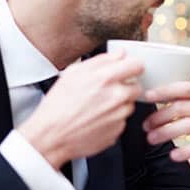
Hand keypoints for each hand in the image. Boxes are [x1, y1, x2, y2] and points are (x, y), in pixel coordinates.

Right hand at [18, 51, 142, 169]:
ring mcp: (119, 115)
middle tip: (108, 91)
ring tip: (99, 106)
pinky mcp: (118, 130)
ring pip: (130, 104)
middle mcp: (117, 96)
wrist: (52, 136)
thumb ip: (101, 60)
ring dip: (120, 104)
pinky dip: (114, 118)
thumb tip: (119, 54)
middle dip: (126, 86)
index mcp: (106, 78)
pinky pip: (122, 120)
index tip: (129, 69)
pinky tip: (97, 118)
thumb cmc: (58, 105)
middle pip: (137, 86)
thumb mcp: (73, 73)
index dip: (133, 66)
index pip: (137, 65)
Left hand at [143, 82, 189, 176]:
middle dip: (160, 116)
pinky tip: (174, 156)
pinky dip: (187, 151)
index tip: (147, 95)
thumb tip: (158, 100)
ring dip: (167, 132)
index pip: (186, 87)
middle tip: (145, 126)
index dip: (165, 90)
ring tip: (152, 139)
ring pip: (189, 125)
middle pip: (183, 107)